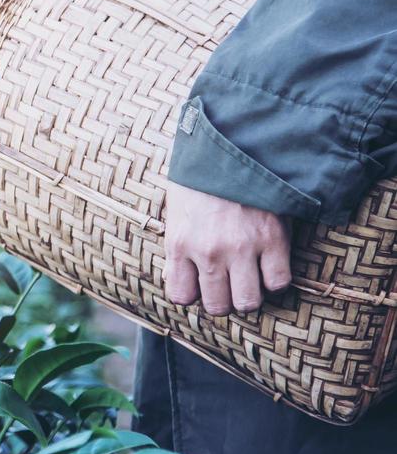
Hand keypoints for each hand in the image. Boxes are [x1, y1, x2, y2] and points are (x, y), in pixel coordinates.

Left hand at [162, 180, 291, 315]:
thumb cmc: (199, 179)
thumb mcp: (175, 212)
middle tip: (227, 285)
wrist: (231, 147)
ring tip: (248, 279)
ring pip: (249, 301)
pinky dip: (275, 279)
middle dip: (223, 300)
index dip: (192, 294)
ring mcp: (243, 248)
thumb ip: (178, 248)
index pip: (181, 296)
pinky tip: (268, 265)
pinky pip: (279, 282)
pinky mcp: (273, 240)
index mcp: (179, 243)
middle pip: (218, 305)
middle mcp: (209, 252)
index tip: (199, 284)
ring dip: (249, 295)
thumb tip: (179, 279)